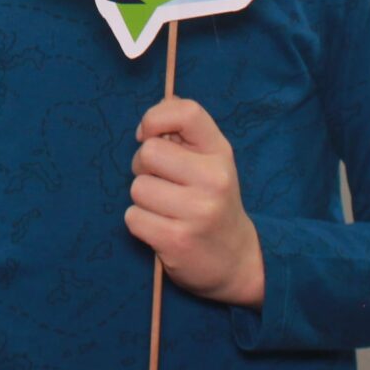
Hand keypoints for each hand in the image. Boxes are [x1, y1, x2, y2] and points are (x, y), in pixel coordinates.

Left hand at [127, 96, 265, 306]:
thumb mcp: (210, 162)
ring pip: (138, 188)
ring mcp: (197, 211)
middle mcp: (214, 179)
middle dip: (143, 167)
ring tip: (165, 209)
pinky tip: (161, 228)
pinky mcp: (177, 240)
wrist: (237, 260)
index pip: (186, 112)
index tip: (150, 135)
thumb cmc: (213, 202)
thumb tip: (157, 109)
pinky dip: (140, 222)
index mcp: (220, 152)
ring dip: (142, 199)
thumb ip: (184, 132)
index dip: (155, 118)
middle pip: (149, 152)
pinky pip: (133, 217)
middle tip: (161, 182)